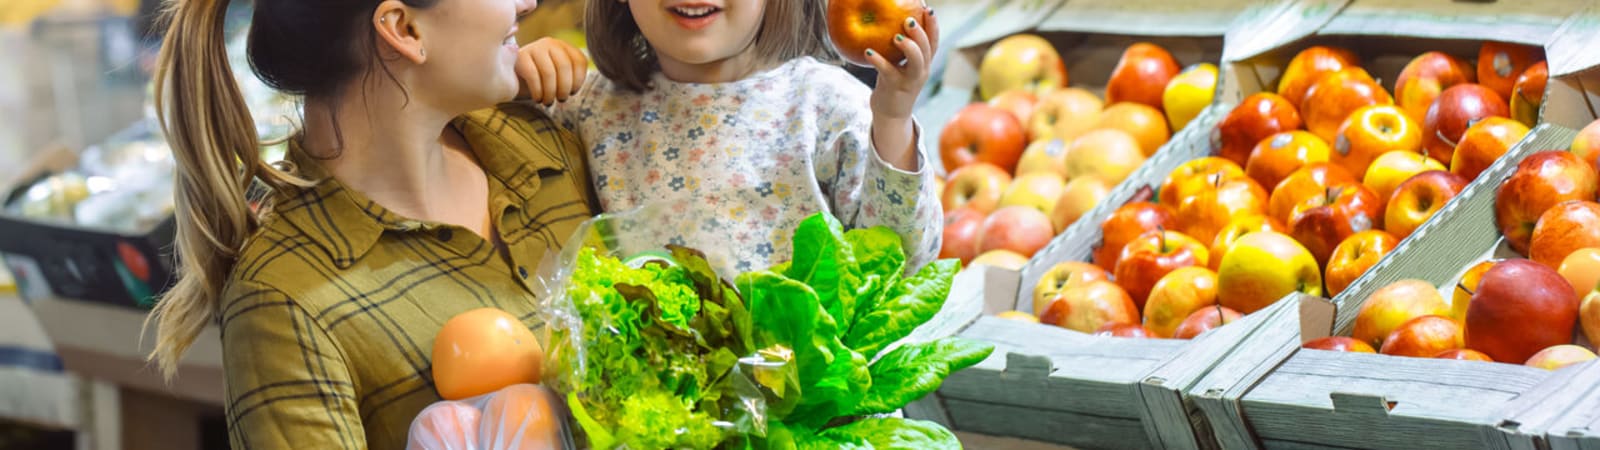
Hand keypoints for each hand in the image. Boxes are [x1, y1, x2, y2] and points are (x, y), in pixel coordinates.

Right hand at [515, 38, 586, 105]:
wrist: (514, 79)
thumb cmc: (541, 82)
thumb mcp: (559, 77)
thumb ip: (571, 77)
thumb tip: (576, 89)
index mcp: (564, 47)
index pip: (580, 60)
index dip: (579, 81)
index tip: (572, 93)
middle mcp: (550, 43)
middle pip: (565, 66)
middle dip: (564, 88)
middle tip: (561, 100)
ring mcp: (535, 48)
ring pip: (549, 72)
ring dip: (550, 92)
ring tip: (548, 102)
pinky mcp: (520, 56)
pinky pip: (533, 75)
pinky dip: (537, 91)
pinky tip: (537, 98)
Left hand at [865, 8, 938, 170]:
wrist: (891, 115)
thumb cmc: (893, 84)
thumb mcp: (901, 65)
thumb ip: (901, 48)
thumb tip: (890, 23)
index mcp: (924, 63)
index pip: (934, 42)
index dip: (933, 25)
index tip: (927, 8)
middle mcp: (920, 71)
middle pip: (927, 50)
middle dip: (921, 32)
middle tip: (909, 19)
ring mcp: (909, 80)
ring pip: (915, 62)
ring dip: (908, 47)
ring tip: (896, 36)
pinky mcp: (894, 87)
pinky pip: (887, 72)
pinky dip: (878, 60)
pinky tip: (867, 51)